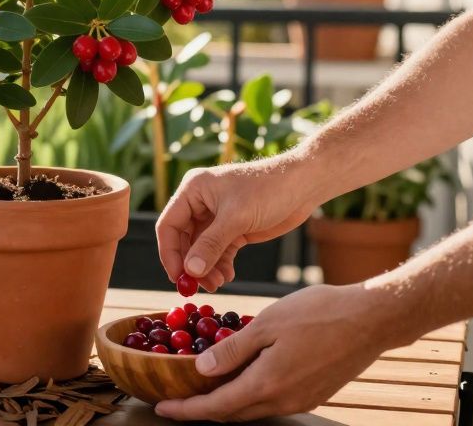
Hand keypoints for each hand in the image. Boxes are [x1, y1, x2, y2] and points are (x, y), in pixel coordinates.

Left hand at [155, 284, 412, 421]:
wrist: (371, 320)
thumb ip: (232, 351)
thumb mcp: (267, 324)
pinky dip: (249, 396)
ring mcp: (300, 400)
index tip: (161, 407)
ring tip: (202, 388)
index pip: (216, 407)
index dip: (185, 410)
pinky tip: (241, 378)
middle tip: (176, 399)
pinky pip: (271, 402)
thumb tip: (200, 370)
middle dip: (201, 410)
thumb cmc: (319, 314)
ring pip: (252, 410)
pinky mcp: (312, 394)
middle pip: (232, 414)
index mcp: (266, 385)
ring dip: (226, 404)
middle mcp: (282, 401)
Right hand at [156, 155, 317, 290]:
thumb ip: (211, 245)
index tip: (178, 278)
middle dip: (191, 264)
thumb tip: (190, 271)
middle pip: (183, 240)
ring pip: (201, 249)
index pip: (168, 225)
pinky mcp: (234, 228)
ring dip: (207, 268)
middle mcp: (200, 203)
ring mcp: (216, 217)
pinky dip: (221, 265)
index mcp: (192, 190)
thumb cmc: (268, 190)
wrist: (303, 185)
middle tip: (198, 287)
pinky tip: (228, 276)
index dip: (170, 254)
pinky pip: (219, 251)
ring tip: (218, 283)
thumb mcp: (236, 218)